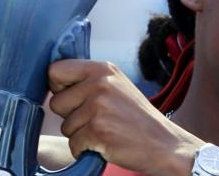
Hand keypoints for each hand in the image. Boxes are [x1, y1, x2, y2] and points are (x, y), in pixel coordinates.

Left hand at [48, 60, 204, 175]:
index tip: (71, 97)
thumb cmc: (138, 118)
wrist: (165, 144)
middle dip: (70, 115)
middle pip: (56, 102)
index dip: (58, 87)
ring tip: (105, 131)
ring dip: (80, 134)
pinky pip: (73, 144)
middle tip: (97, 119)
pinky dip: (85, 150)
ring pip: (65, 126)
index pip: (55, 70)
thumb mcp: (117, 86)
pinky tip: (105, 144)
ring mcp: (98, 106)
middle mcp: (99, 83)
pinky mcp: (97, 130)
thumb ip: (89, 80)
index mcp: (103, 68)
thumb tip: (53, 80)